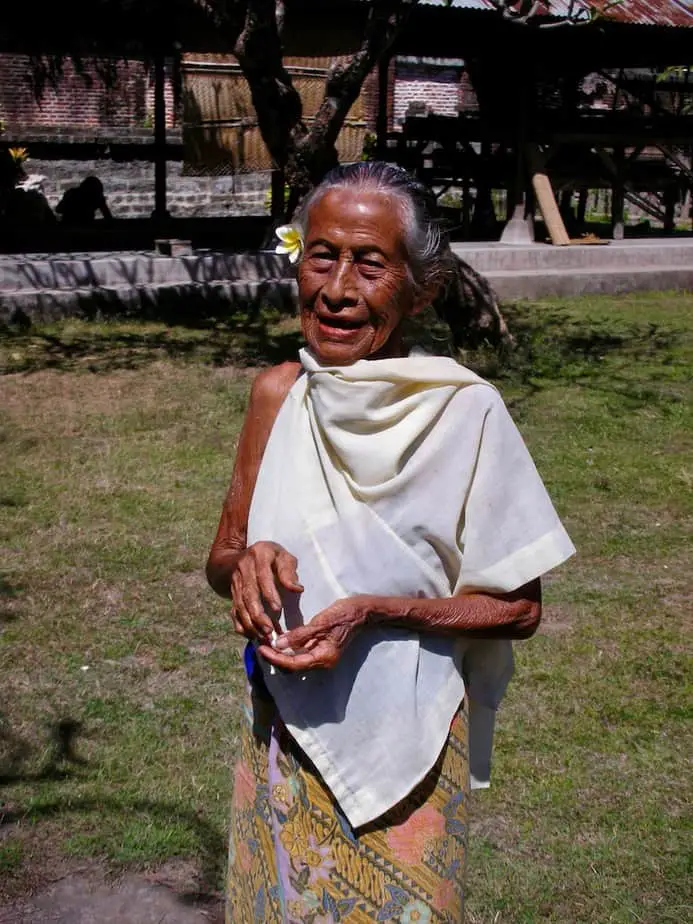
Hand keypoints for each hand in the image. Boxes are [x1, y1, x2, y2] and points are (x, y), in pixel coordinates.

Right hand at [230, 541, 302, 641]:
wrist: (243, 556)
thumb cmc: (272, 557)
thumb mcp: (283, 556)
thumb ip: (289, 572)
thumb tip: (297, 589)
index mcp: (259, 555)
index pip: (262, 576)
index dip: (269, 593)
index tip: (278, 609)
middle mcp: (244, 568)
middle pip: (248, 594)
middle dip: (258, 614)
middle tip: (270, 630)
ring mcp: (235, 582)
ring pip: (240, 606)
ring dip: (251, 624)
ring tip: (264, 637)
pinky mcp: (232, 594)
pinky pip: (234, 612)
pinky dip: (242, 625)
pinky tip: (252, 636)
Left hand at [257, 595, 372, 672]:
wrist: (363, 612)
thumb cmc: (345, 614)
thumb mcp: (321, 622)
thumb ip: (300, 634)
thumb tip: (278, 644)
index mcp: (324, 657)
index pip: (294, 663)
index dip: (275, 658)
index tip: (261, 649)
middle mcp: (323, 662)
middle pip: (293, 667)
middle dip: (275, 658)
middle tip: (260, 646)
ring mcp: (323, 657)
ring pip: (296, 662)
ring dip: (281, 655)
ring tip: (266, 643)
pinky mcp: (322, 650)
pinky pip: (301, 655)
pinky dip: (289, 650)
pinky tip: (280, 640)